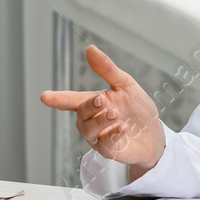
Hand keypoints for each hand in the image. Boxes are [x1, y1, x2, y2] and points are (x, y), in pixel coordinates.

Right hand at [39, 45, 164, 169]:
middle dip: (89, 107)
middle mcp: (91, 120)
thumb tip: (89, 48)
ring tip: (115, 114)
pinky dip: (113, 135)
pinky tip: (123, 128)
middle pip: (81, 113)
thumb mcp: (124, 84)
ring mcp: (98, 137)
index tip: (44, 96)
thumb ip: (106, 69)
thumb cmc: (138, 108)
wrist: (155, 133)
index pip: (71, 99)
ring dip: (100, 121)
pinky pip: (105, 145)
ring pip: (89, 130)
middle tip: (102, 100)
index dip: (57, 98)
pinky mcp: (109, 151)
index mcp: (92, 103)